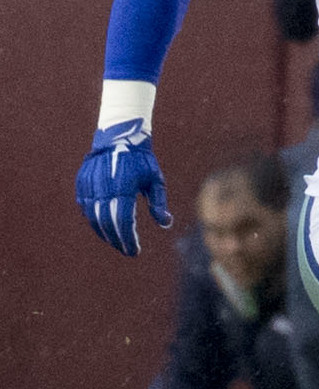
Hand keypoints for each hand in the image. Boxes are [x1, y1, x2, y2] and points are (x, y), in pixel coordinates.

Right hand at [75, 119, 171, 255]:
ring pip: (93, 216)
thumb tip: (166, 223)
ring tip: (117, 242)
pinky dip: (94, 220)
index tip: (134, 251)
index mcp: (124, 185)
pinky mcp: (82, 182)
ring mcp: (90, 183)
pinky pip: (85, 207)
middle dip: (117, 240)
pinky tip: (104, 228)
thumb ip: (159, 202)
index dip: (127, 239)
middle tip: (127, 250)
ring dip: (104, 233)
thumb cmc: (141, 161)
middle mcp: (104, 185)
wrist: (118, 137)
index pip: (123, 220)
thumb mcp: (155, 179)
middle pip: (107, 222)